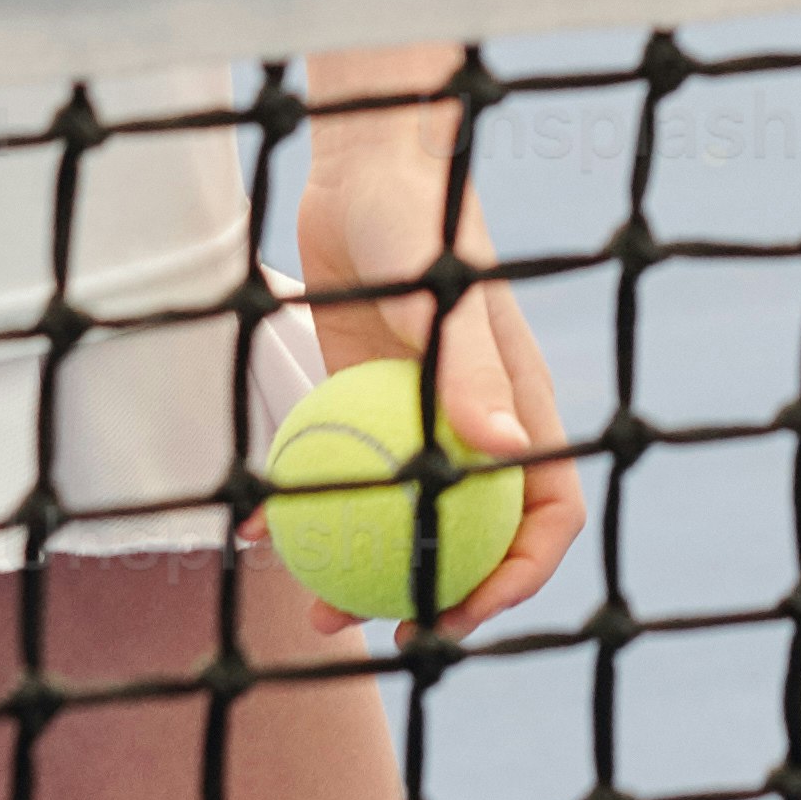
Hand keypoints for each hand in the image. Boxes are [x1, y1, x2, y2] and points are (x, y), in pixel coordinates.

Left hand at [283, 159, 585, 635]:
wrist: (362, 168)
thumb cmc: (423, 219)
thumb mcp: (449, 296)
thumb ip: (471, 373)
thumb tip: (506, 450)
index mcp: (521, 409)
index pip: (545, 514)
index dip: (520, 575)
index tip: (465, 608)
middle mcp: (474, 424)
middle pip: (474, 536)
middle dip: (443, 598)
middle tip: (388, 631)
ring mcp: (417, 418)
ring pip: (402, 518)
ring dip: (367, 572)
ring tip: (316, 611)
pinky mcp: (362, 402)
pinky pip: (342, 475)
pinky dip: (309, 509)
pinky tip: (256, 532)